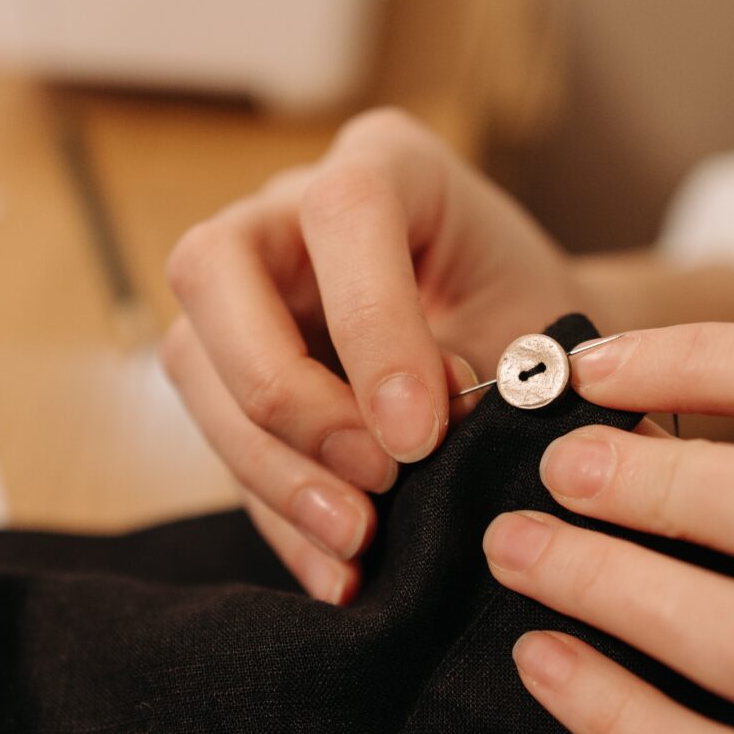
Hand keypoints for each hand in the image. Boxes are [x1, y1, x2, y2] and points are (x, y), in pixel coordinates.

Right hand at [163, 108, 588, 603]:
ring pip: (193, 361)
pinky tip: (336, 571)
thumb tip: (422, 443)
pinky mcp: (229, 370)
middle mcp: (289, 211)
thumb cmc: (540, 324)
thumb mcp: (538, 326)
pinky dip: (277, 515)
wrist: (536, 358)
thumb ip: (485, 367)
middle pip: (212, 268)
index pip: (342, 211)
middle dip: (286, 393)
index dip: (372, 325)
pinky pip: (219, 439)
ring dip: (270, 466)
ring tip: (357, 540)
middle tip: (377, 479)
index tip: (422, 433)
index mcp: (387, 162)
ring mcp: (245, 287)